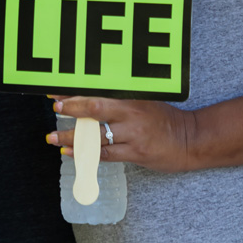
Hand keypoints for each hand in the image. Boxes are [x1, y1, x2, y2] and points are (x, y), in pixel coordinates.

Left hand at [46, 96, 199, 173]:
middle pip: (95, 108)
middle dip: (71, 108)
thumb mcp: (144, 101)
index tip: (56, 89)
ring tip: (52, 137)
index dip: (75, 90)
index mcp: (132, 97)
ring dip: (71, 137)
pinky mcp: (135, 153)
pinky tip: (70, 153)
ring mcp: (133, 134)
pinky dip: (85, 154)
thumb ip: (120, 99)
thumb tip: (87, 97)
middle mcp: (131, 113)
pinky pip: (105, 154)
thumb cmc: (164, 119)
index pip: (98, 90)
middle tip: (54, 108)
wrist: (190, 140)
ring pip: (96, 135)